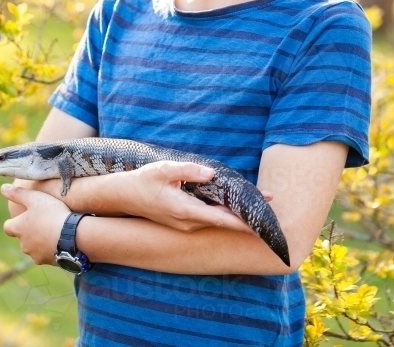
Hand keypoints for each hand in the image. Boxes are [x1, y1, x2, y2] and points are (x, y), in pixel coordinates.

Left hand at [1, 184, 71, 265]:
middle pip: (22, 238)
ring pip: (34, 248)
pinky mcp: (48, 262)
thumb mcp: (34, 198)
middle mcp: (23, 244)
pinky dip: (51, 249)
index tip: (23, 218)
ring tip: (53, 232)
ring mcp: (35, 255)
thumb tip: (3, 188)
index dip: (14, 222)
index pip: (8, 227)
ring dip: (40, 242)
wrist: (72, 235)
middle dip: (29, 232)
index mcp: (18, 228)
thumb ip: (18, 193)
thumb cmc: (51, 214)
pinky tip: (61, 241)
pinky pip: (47, 255)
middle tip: (42, 222)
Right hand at [118, 161, 264, 234]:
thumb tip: (212, 174)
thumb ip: (189, 171)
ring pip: (216, 219)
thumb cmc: (143, 181)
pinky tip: (234, 203)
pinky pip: (208, 217)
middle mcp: (188, 222)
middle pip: (223, 220)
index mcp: (184, 210)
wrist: (124, 196)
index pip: (220, 219)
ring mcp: (186, 224)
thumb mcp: (164, 170)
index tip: (260, 224)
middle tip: (270, 202)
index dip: (242, 222)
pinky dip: (223, 211)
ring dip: (235, 212)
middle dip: (245, 214)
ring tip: (258, 201)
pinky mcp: (184, 221)